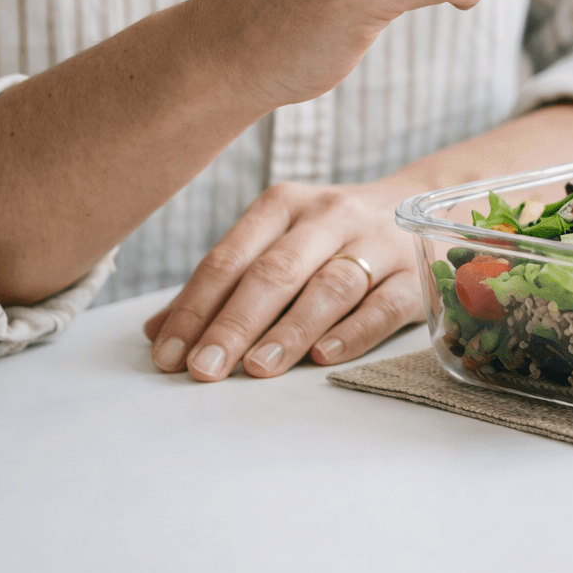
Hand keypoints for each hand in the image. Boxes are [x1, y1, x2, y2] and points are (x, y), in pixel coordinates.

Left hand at [143, 179, 424, 380]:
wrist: (416, 203)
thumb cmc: (329, 235)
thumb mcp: (274, 241)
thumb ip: (221, 285)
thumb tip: (156, 333)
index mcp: (283, 204)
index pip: (230, 258)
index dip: (195, 308)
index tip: (168, 355)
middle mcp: (329, 216)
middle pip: (276, 271)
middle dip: (235, 323)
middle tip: (204, 368)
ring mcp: (375, 242)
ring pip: (330, 286)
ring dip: (291, 329)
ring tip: (258, 367)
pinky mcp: (414, 273)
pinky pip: (384, 304)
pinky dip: (355, 331)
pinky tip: (325, 355)